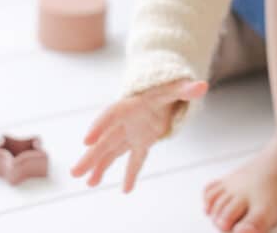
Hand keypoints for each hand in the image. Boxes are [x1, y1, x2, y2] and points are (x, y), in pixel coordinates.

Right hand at [70, 79, 207, 192]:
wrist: (162, 91)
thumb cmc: (165, 87)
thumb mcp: (174, 86)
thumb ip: (186, 88)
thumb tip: (202, 85)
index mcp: (129, 104)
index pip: (111, 114)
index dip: (99, 126)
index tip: (87, 140)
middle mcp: (126, 121)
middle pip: (105, 139)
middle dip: (91, 156)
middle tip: (75, 172)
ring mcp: (131, 133)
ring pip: (112, 152)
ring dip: (100, 167)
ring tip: (88, 183)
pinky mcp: (141, 143)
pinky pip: (134, 160)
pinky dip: (131, 175)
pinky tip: (126, 190)